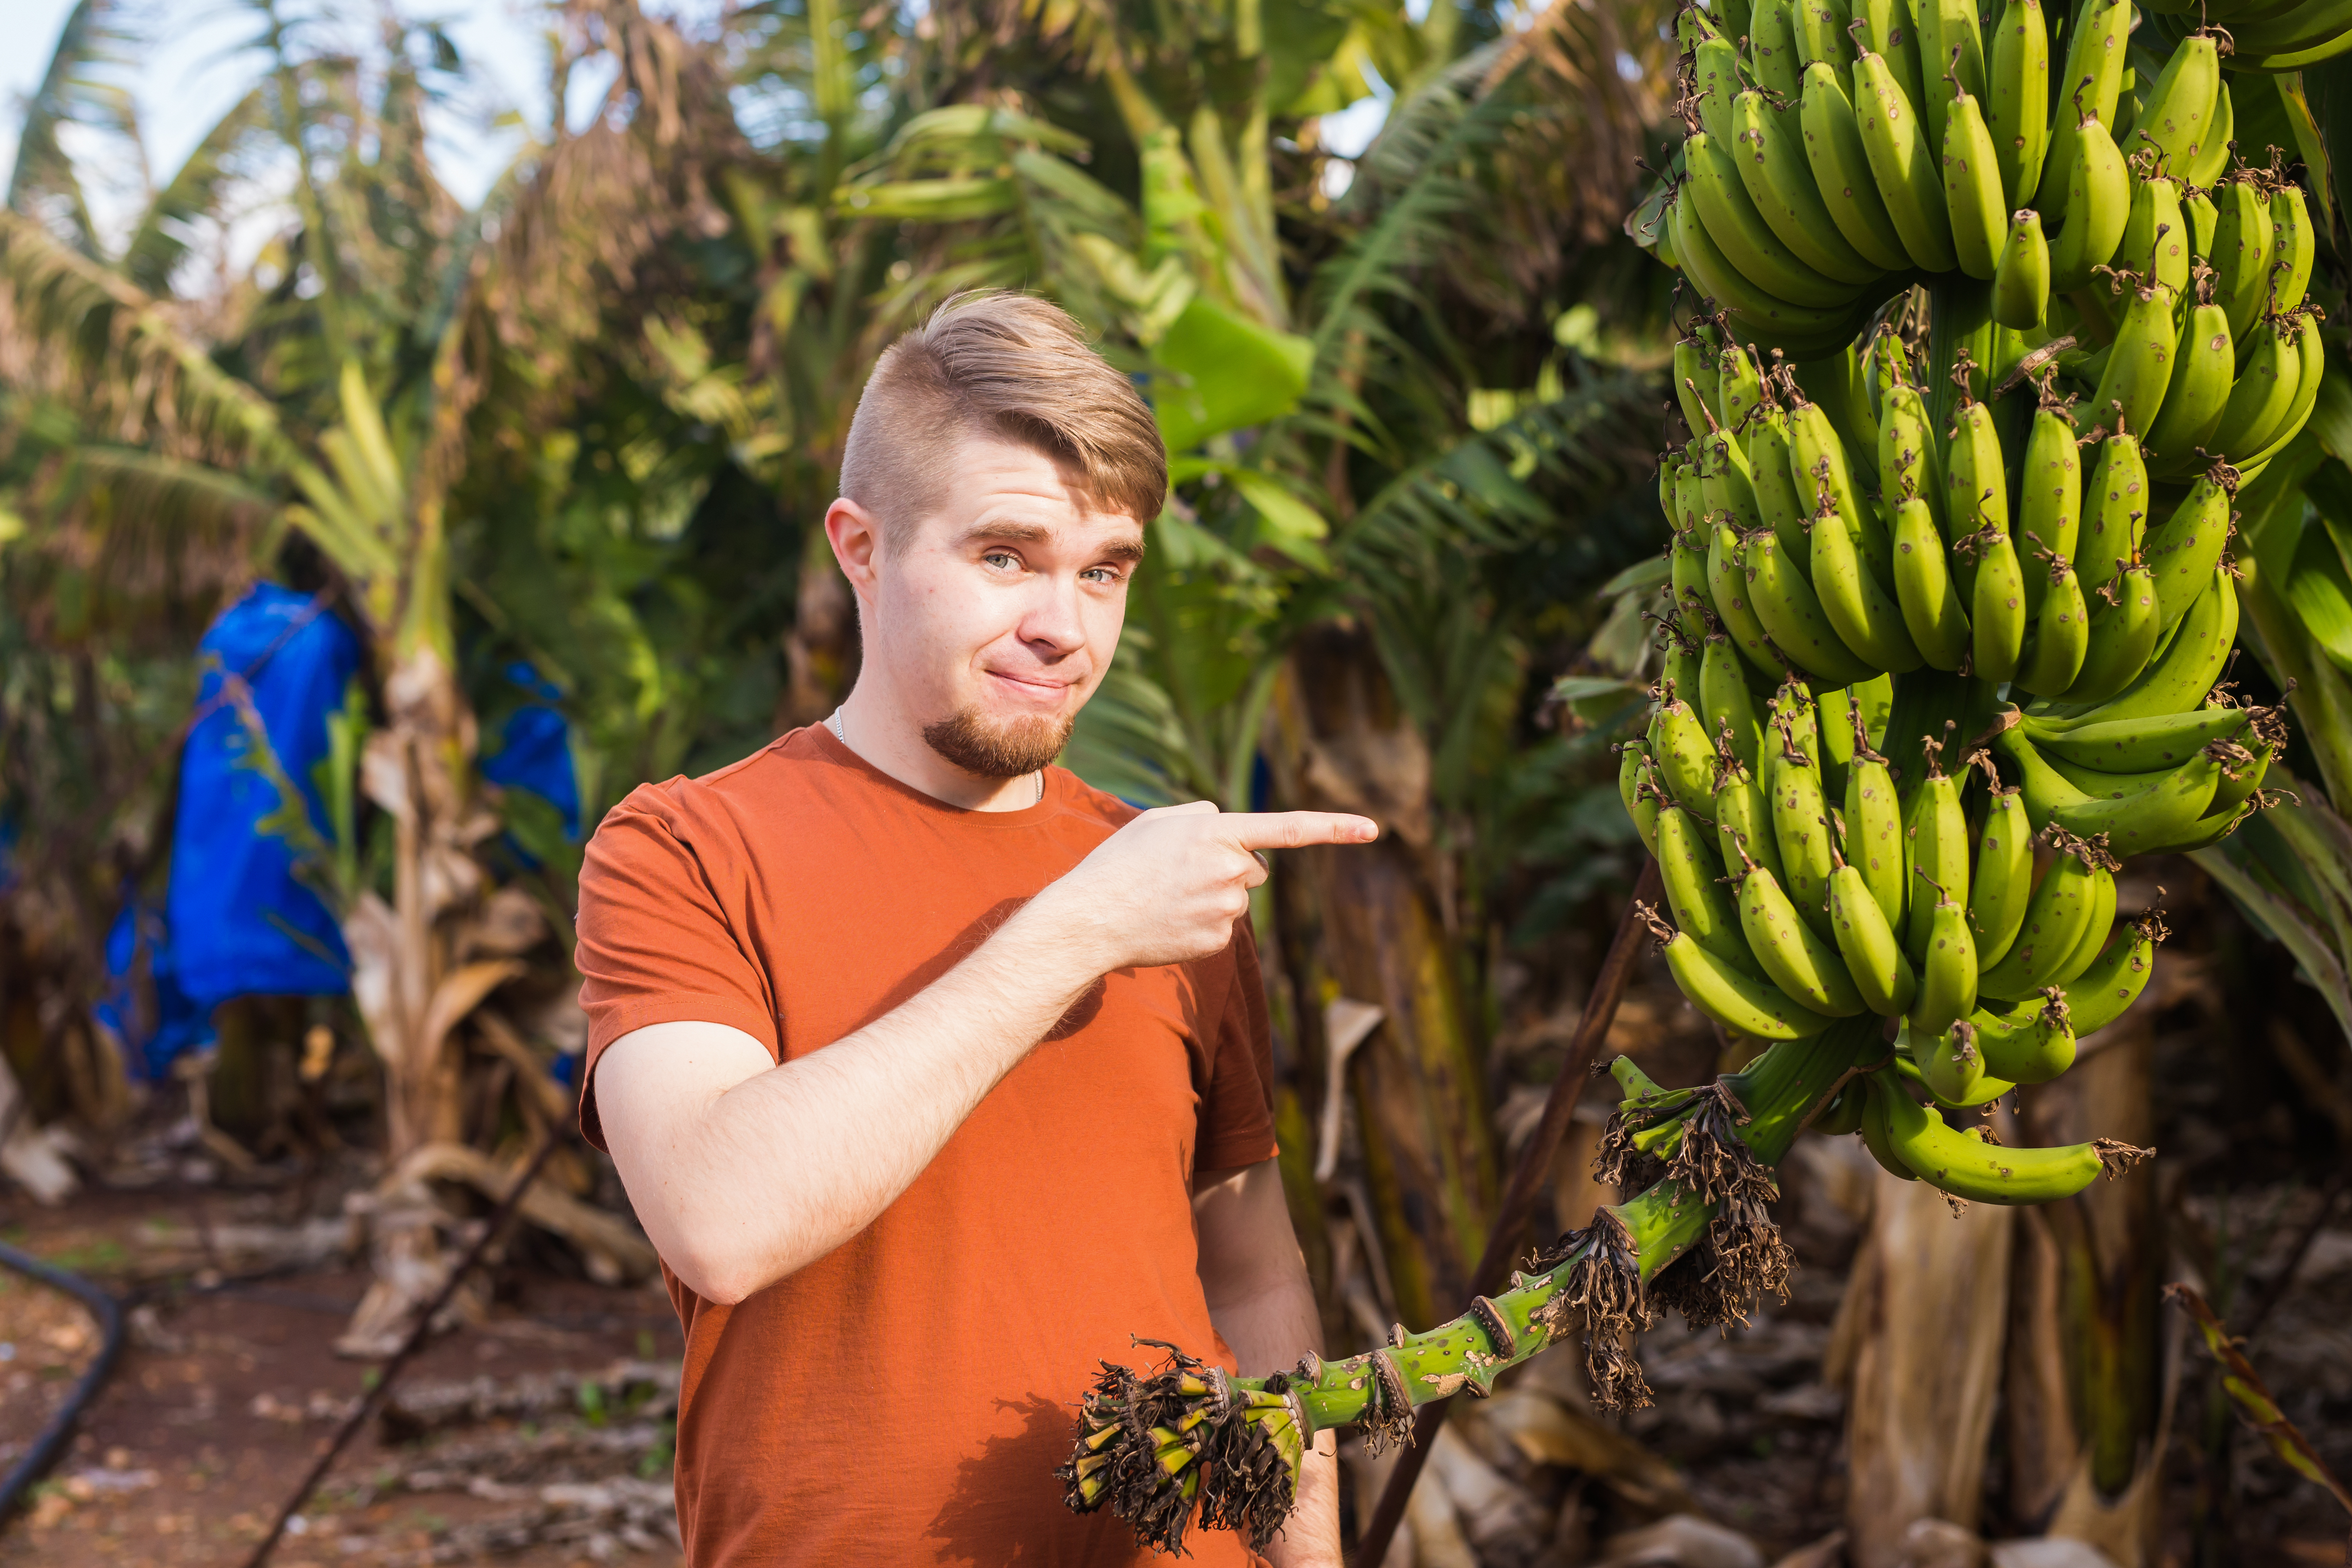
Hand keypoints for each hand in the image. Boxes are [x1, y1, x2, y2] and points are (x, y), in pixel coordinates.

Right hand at [1030, 802, 1377, 973]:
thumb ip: (1203, 817)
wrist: (1090, 920)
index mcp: (1218, 832)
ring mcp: (1227, 909)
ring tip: (1166, 898)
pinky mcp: (1218, 941)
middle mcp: (1231, 869)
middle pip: (1254, 867)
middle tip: (1180, 874)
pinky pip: (1222, 927)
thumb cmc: (1118, 864)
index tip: (1374, 829)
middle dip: (1229, 868)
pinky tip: (1169, 921)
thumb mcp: (1157, 821)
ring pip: (1237, 898)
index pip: (1289, 828)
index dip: (1335, 827)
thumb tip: (1233, 834)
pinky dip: (1200, 924)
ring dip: (1211, 896)